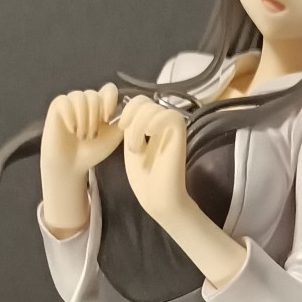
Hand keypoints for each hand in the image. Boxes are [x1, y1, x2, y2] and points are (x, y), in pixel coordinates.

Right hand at [41, 83, 122, 225]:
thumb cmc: (92, 152)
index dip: (109, 100)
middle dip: (94, 119)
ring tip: (81, 136)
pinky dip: (70, 117)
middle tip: (91, 137)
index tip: (107, 119)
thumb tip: (129, 107)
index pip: (109, 89)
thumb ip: (123, 121)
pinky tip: (71, 130)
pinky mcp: (58, 105)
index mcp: (101, 106)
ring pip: (80, 97)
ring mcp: (71, 102)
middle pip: (94, 95)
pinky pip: (65, 102)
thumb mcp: (114, 137)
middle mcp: (87, 101)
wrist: (71, 165)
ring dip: (83, 120)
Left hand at [119, 95, 189, 229]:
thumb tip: (129, 108)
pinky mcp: (180, 136)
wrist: (157, 199)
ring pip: (153, 108)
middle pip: (145, 102)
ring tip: (136, 150)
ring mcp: (172, 129)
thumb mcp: (132, 147)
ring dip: (138, 128)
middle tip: (130, 145)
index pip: (140, 102)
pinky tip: (150, 134)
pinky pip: (170, 115)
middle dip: (131, 119)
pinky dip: (156, 121)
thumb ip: (132, 127)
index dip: (127, 109)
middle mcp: (162, 125)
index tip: (121, 128)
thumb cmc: (144, 180)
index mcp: (150, 126)